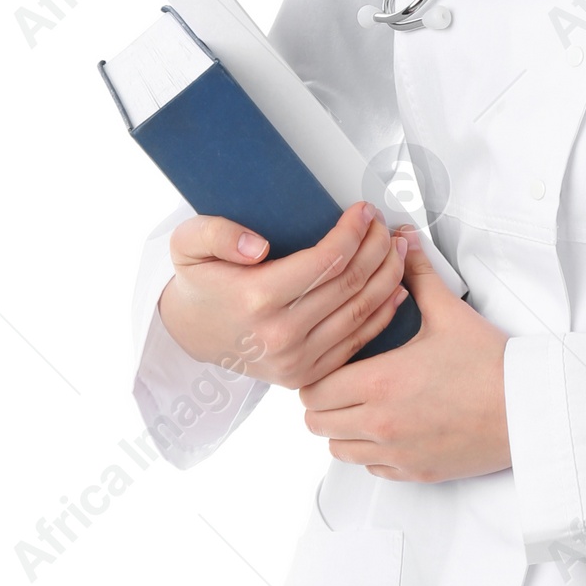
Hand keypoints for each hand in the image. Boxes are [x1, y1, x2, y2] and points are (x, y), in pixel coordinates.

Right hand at [159, 202, 412, 388]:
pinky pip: (359, 341)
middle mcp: (281, 335)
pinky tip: (397, 286)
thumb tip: (259, 245)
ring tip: (397, 247)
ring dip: (389, 275)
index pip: (325, 261)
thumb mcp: (188, 244)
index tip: (364, 210)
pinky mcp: (308, 374)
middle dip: (378, 247)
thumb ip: (216, 233)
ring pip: (362, 311)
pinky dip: (385, 311)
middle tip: (385, 224)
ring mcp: (297, 360)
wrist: (192, 335)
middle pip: (350, 283)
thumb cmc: (200, 283)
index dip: (353, 232)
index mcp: (256, 299)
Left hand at [299, 236, 511, 481]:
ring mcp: (397, 453)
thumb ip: (418, 275)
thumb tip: (405, 241)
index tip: (335, 363)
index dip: (319, 373)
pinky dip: (372, 451)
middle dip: (325, 401)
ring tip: (366, 406)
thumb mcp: (449, 313)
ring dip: (344, 429)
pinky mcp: (415, 472)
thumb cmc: (491, 365)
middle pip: (317, 422)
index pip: (314, 388)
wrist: (528, 407)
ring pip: (338, 450)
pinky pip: (370, 468)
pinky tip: (392, 428)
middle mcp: (381, 423)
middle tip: (346, 383)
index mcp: (380, 382)